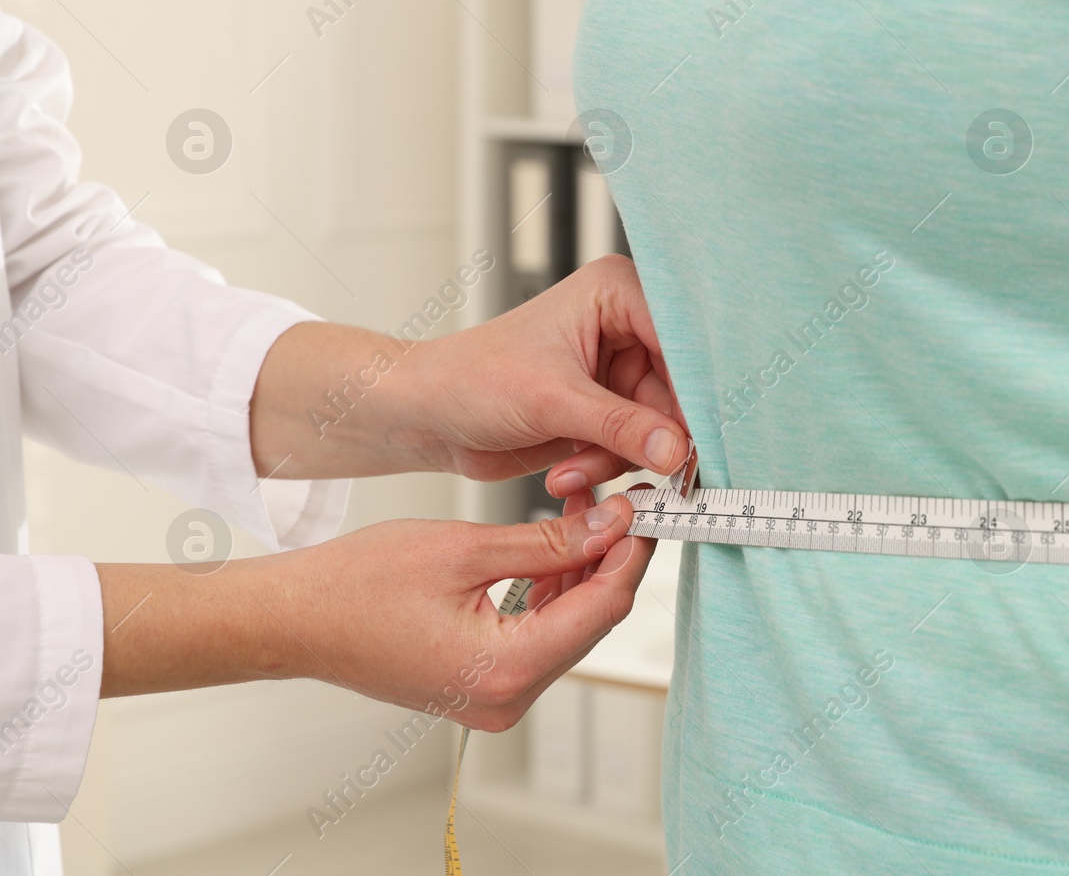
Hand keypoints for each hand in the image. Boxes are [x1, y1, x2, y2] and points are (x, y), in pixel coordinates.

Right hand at [98, 493, 653, 728]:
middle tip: (621, 502)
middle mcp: (507, 698)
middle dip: (611, 560)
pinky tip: (556, 546)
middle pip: (591, 621)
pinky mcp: (482, 684)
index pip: (601, 609)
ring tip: (588, 513)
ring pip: (568, 627)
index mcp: (506, 670)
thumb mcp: (464, 547)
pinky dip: (551, 592)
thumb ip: (547, 542)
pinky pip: (538, 636)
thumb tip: (611, 526)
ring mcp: (495, 697)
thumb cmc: (357, 585)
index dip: (630, 554)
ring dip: (582, 572)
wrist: (292, 620)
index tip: (645, 509)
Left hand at [418, 254, 689, 486]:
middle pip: (679, 389)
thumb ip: (621, 426)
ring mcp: (619, 369)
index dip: (694, 391)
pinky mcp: (609, 408)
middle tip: (650, 473)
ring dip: (621, 458)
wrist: (429, 416)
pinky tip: (568, 470)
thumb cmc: (471, 379)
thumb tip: (678, 452)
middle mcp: (626, 325)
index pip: (682, 340)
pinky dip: (608, 465)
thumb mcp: (551, 401)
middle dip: (652, 437)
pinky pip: (637, 445)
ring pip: (660, 425)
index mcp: (617, 292)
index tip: (701, 438)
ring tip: (573, 469)